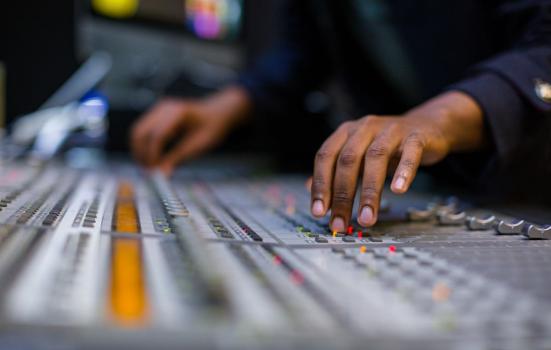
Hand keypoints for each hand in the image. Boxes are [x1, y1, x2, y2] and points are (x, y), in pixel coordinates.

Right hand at [131, 86, 250, 174]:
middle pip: (140, 132)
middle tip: (148, 172)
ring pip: (137, 131)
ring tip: (148, 167)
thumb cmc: (212, 127)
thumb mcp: (198, 145)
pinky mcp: (156, 115)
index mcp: (178, 113)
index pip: (157, 136)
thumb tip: (161, 174)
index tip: (154, 171)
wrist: (218, 113)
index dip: (153, 156)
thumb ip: (178, 157)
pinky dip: (143, 145)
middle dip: (141, 154)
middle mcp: (164, 108)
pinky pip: (142, 130)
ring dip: (139, 150)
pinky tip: (151, 158)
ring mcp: (158, 109)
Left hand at [310, 91, 484, 230]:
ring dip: (369, 191)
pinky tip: (398, 190)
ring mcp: (391, 130)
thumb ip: (335, 171)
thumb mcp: (358, 155)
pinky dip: (403, 171)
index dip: (320, 184)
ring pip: (375, 158)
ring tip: (367, 217)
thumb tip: (309, 189)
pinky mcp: (416, 136)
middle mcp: (365, 128)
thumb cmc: (387, 145)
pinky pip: (409, 153)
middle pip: (348, 161)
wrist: (426, 126)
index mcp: (346, 133)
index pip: (326, 157)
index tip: (319, 211)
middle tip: (341, 222)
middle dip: (342, 195)